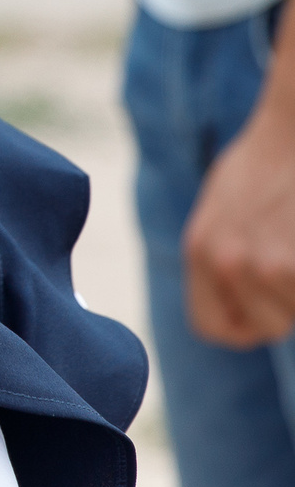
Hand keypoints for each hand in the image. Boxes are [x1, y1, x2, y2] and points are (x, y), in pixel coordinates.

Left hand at [185, 103, 294, 346]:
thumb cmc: (269, 159)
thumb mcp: (224, 208)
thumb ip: (223, 255)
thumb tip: (235, 289)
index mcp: (201, 250)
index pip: (213, 327)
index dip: (246, 325)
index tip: (267, 308)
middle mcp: (228, 262)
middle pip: (268, 326)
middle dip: (288, 305)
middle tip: (293, 259)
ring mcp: (271, 263)